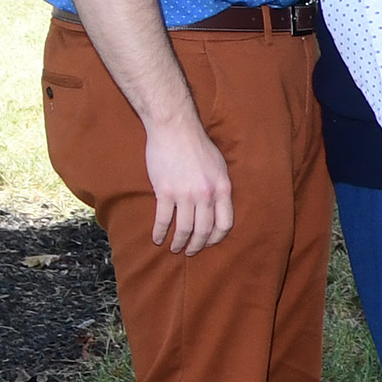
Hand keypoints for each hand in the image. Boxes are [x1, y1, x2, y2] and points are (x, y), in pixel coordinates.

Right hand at [143, 117, 234, 256]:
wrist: (175, 129)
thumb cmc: (198, 145)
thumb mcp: (219, 166)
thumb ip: (220, 187)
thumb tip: (218, 207)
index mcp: (223, 188)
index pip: (224, 223)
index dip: (216, 238)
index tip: (208, 243)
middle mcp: (206, 195)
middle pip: (203, 230)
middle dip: (197, 245)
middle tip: (190, 252)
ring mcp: (185, 194)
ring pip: (183, 229)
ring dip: (178, 243)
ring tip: (174, 248)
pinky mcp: (165, 191)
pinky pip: (163, 219)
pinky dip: (159, 232)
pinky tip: (157, 239)